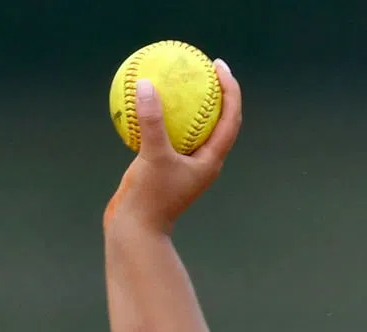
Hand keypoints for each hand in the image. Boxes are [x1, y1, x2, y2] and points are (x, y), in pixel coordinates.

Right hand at [103, 60, 243, 234]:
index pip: (230, 119)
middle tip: (204, 66)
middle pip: (216, 120)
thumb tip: (146, 84)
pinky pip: (164, 133)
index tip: (219, 66)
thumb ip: (151, 121)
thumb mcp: (151, 156)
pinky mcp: (164, 166)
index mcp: (210, 161)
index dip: (230, 91)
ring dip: (186, 103)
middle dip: (213, 92)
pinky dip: (158, 116)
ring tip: (176, 77)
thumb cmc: (150, 199)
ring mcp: (183, 164)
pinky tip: (141, 98)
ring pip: (189, 126)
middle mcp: (201, 162)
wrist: (136, 230)